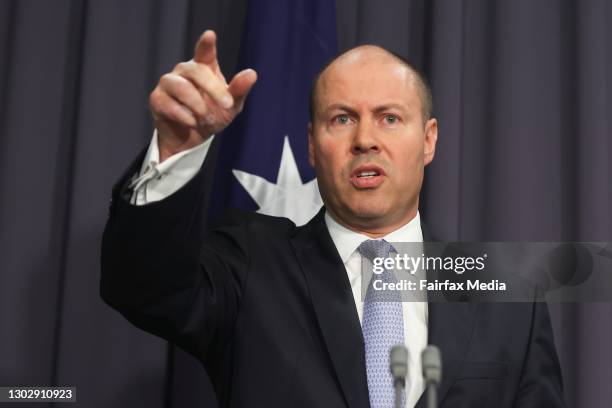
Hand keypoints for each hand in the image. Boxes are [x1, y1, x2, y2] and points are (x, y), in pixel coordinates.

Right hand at [149, 30, 256, 161]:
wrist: (192, 138)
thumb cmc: (213, 116)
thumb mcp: (231, 106)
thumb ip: (239, 90)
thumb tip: (252, 74)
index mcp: (203, 67)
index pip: (204, 52)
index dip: (206, 44)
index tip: (210, 36)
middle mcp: (183, 71)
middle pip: (196, 71)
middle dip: (214, 89)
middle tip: (227, 105)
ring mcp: (168, 83)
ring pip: (182, 88)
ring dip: (199, 106)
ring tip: (208, 119)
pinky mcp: (157, 99)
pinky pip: (170, 105)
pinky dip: (186, 117)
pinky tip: (193, 123)